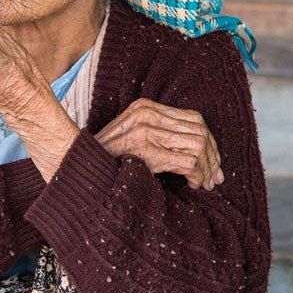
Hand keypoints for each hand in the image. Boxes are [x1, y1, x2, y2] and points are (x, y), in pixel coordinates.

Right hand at [94, 98, 223, 190]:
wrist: (77, 164)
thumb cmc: (107, 157)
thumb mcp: (133, 136)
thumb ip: (159, 133)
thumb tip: (197, 148)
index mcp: (146, 107)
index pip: (194, 118)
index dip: (210, 141)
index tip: (214, 162)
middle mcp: (147, 114)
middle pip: (200, 130)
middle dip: (213, 157)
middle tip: (216, 178)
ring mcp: (145, 131)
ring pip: (198, 145)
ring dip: (207, 168)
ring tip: (204, 184)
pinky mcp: (145, 150)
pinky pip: (188, 162)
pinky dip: (196, 176)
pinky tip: (191, 185)